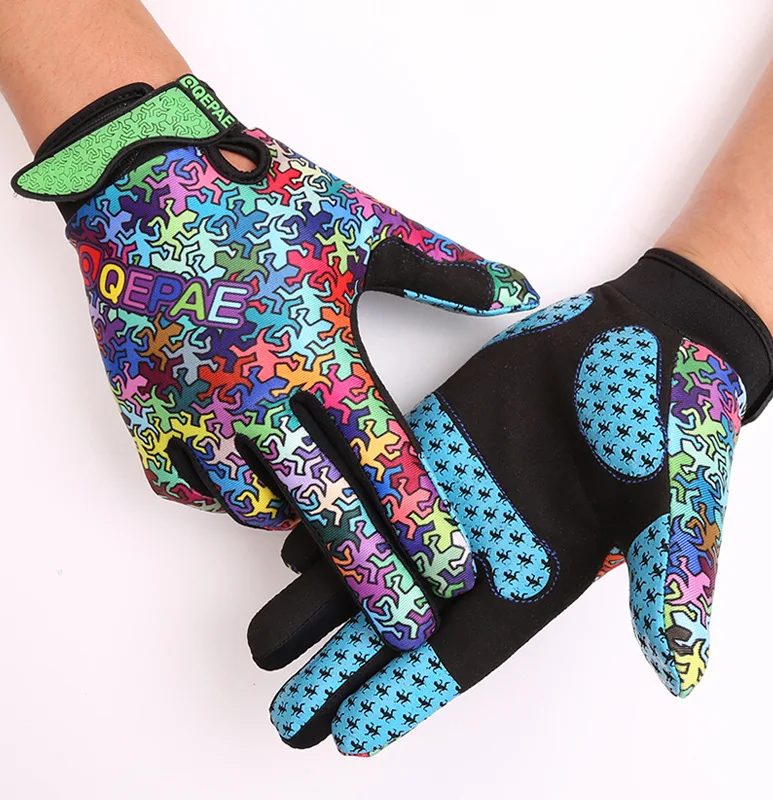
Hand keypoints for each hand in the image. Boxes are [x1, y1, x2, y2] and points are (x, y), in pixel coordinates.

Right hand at [12, 75, 538, 650]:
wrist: (146, 179)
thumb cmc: (260, 201)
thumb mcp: (361, 229)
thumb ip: (443, 270)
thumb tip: (517, 288)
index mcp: (319, 352)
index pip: (385, 461)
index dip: (424, 523)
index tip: (455, 573)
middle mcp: (255, 393)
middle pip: (326, 510)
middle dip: (373, 577)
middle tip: (407, 629)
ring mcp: (193, 408)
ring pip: (256, 506)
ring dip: (299, 525)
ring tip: (330, 528)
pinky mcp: (143, 412)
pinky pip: (192, 487)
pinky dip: (229, 497)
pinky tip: (254, 487)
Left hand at [248, 249, 772, 753]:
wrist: (647, 333)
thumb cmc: (672, 416)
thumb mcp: (680, 501)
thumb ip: (669, 580)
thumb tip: (679, 670)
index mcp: (540, 574)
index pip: (463, 653)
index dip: (405, 694)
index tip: (349, 734)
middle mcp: (487, 543)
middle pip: (403, 619)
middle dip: (344, 668)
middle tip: (288, 716)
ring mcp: (455, 490)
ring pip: (378, 556)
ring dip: (323, 600)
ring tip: (268, 643)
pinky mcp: (438, 439)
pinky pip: (376, 486)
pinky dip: (337, 518)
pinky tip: (294, 546)